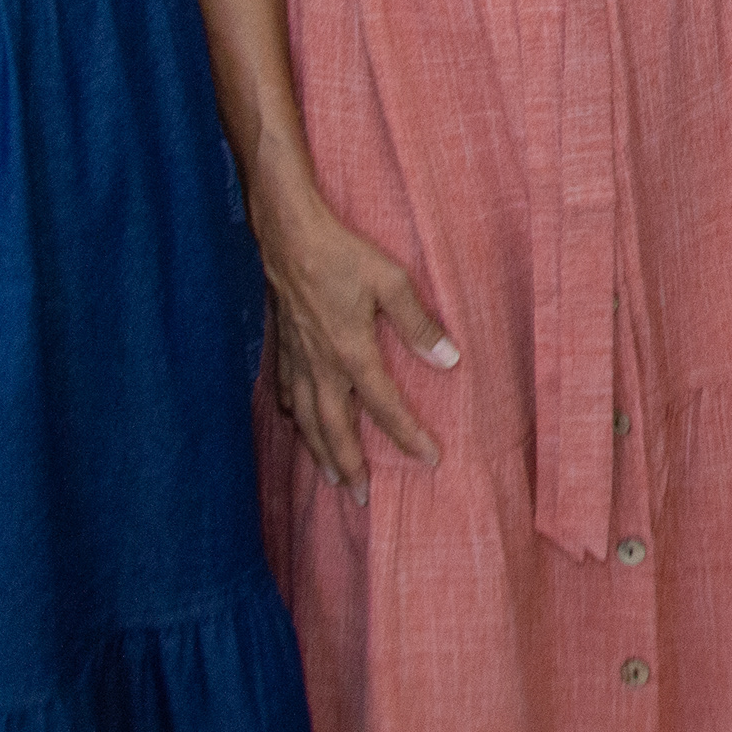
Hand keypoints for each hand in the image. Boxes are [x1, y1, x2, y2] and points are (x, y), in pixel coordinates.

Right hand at [253, 180, 459, 487]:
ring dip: (318, 451)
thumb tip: (449, 359)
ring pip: (305, 418)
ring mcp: (297, 357)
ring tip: (330, 477)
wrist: (288, 234)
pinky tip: (294, 421)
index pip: (384, 407)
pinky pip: (284, 391)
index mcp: (350, 353)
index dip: (407, 436)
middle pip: (334, 428)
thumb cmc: (342, 253)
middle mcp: (321, 365)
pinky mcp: (282, 345)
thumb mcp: (391, 281)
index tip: (429, 459)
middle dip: (349, 466)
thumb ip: (418, 323)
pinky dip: (291, 414)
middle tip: (360, 498)